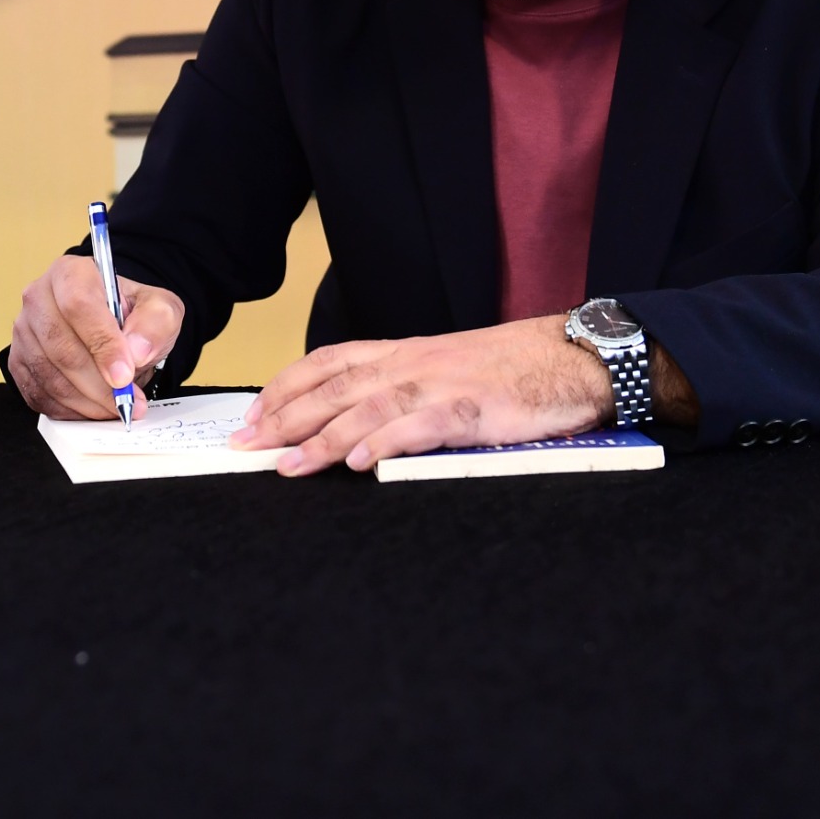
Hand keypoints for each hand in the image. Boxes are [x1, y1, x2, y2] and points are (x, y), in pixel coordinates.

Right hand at [8, 254, 184, 420]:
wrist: (114, 330)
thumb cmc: (133, 316)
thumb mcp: (160, 309)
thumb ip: (156, 323)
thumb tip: (136, 351)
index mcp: (71, 273)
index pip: (78, 305)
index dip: (102, 344)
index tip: (125, 375)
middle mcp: (39, 298)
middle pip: (60, 347)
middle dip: (98, 384)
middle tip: (127, 401)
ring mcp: (24, 332)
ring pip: (49, 376)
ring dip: (87, 401)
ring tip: (118, 407)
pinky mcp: (18, 363)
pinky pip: (39, 395)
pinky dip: (70, 410)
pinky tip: (95, 408)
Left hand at [231, 316, 693, 474]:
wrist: (574, 357)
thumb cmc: (513, 369)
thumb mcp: (447, 368)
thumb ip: (403, 387)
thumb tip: (355, 422)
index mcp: (405, 352)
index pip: (329, 362)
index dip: (286, 387)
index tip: (252, 415)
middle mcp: (413, 362)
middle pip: (334, 386)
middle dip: (284, 417)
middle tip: (245, 446)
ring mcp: (441, 384)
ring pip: (367, 408)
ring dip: (322, 438)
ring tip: (288, 466)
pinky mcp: (472, 409)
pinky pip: (420, 426)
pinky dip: (386, 443)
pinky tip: (360, 464)